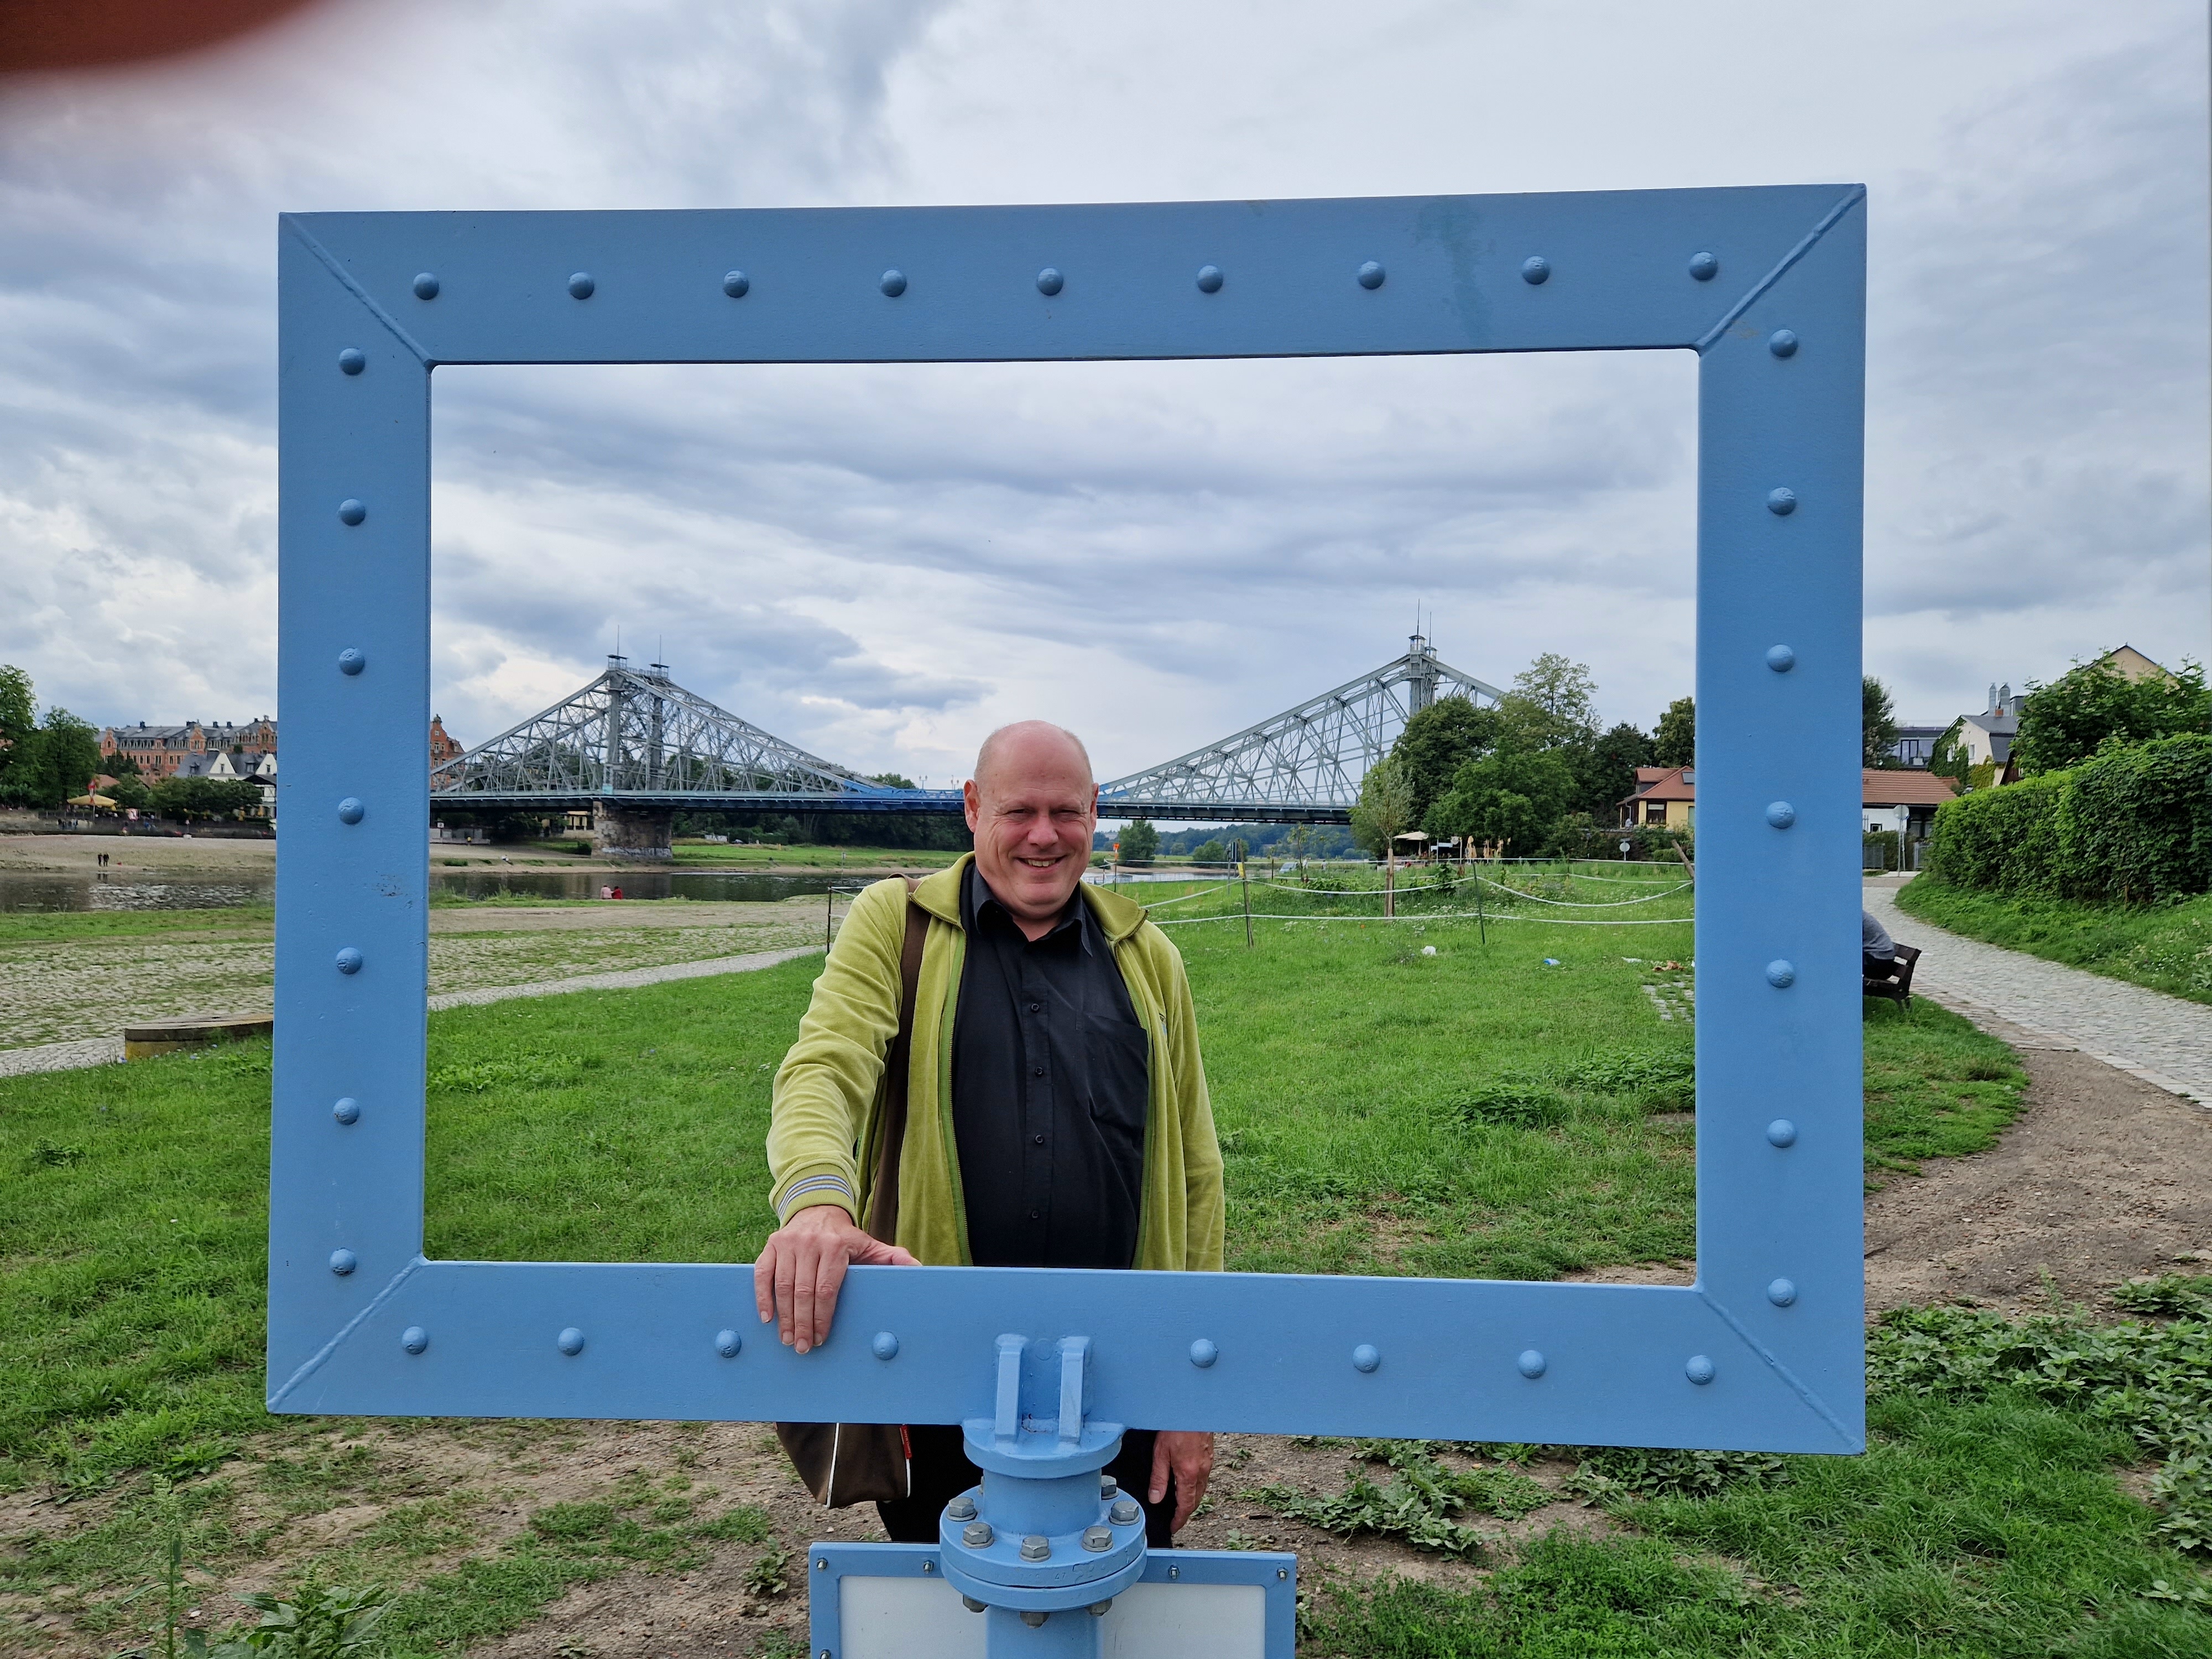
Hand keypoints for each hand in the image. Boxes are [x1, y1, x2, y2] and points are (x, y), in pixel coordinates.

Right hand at [753, 1205, 917, 1353]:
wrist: (818, 1210)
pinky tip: (768, 1318)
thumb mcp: (871, 1245)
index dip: (823, 1317)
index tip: (821, 1337)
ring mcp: (788, 1243)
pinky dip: (763, 1297)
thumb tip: (917, 1269)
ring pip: (784, 1286)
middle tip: (802, 1347)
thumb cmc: (846, 1238)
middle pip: (804, 1292)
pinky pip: (763, 1274)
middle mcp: (810, 1242)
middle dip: (803, 1324)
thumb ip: (894, 1257)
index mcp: (836, 1246)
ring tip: (788, 1339)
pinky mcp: (771, 1244)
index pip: (827, 1289)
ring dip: (785, 1317)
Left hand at [1150, 1430, 1213, 1532]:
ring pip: (1202, 1489)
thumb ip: (1158, 1478)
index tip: (1174, 1526)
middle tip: (1176, 1518)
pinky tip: (1188, 1481)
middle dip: (1186, 1512)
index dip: (1179, 1519)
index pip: (1186, 1505)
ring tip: (1181, 1503)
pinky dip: (1196, 1485)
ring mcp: (1208, 1462)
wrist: (1192, 1407)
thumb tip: (1155, 1498)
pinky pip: (1204, 1477)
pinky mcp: (1209, 1454)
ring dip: (1192, 1499)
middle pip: (1196, 1500)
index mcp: (1188, 1473)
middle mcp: (1201, 1470)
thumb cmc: (1176, 1424)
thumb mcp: (1160, 1452)